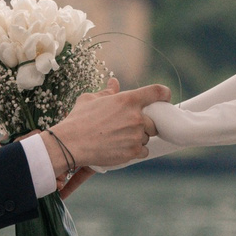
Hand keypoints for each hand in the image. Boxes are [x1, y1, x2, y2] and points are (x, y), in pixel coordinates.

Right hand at [47, 77, 170, 174]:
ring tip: (119, 138)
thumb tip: (114, 83)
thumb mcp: (90, 99)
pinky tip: (122, 148)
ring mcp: (136, 136)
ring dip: (139, 138)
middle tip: (130, 126)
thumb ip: (107, 92)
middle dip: (145, 124)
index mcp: (128, 100)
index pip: (157, 92)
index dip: (164, 94)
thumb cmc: (78, 120)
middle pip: (154, 121)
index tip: (164, 99)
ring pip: (147, 137)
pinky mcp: (133, 152)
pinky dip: (136, 151)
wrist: (70, 144)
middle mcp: (136, 117)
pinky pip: (143, 151)